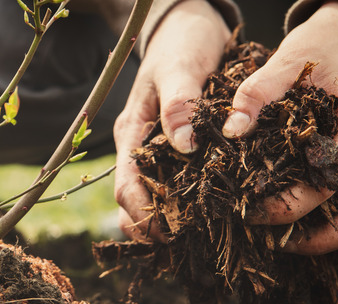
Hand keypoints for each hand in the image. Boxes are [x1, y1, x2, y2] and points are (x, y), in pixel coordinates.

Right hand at [114, 0, 230, 240]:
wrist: (190, 24)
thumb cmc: (182, 42)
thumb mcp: (180, 67)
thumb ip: (179, 104)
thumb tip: (184, 145)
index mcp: (132, 133)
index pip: (125, 186)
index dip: (141, 215)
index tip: (167, 233)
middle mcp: (141, 148)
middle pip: (136, 201)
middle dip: (154, 226)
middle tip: (186, 245)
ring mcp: (158, 149)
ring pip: (156, 197)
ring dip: (171, 220)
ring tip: (200, 238)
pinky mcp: (178, 148)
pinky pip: (178, 182)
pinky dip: (188, 202)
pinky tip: (212, 212)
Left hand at [222, 1, 337, 254]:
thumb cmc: (320, 50)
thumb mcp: (287, 61)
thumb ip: (257, 94)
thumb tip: (232, 130)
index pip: (326, 188)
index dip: (286, 208)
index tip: (248, 212)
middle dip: (316, 241)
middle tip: (270, 241)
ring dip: (333, 240)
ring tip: (285, 242)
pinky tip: (304, 230)